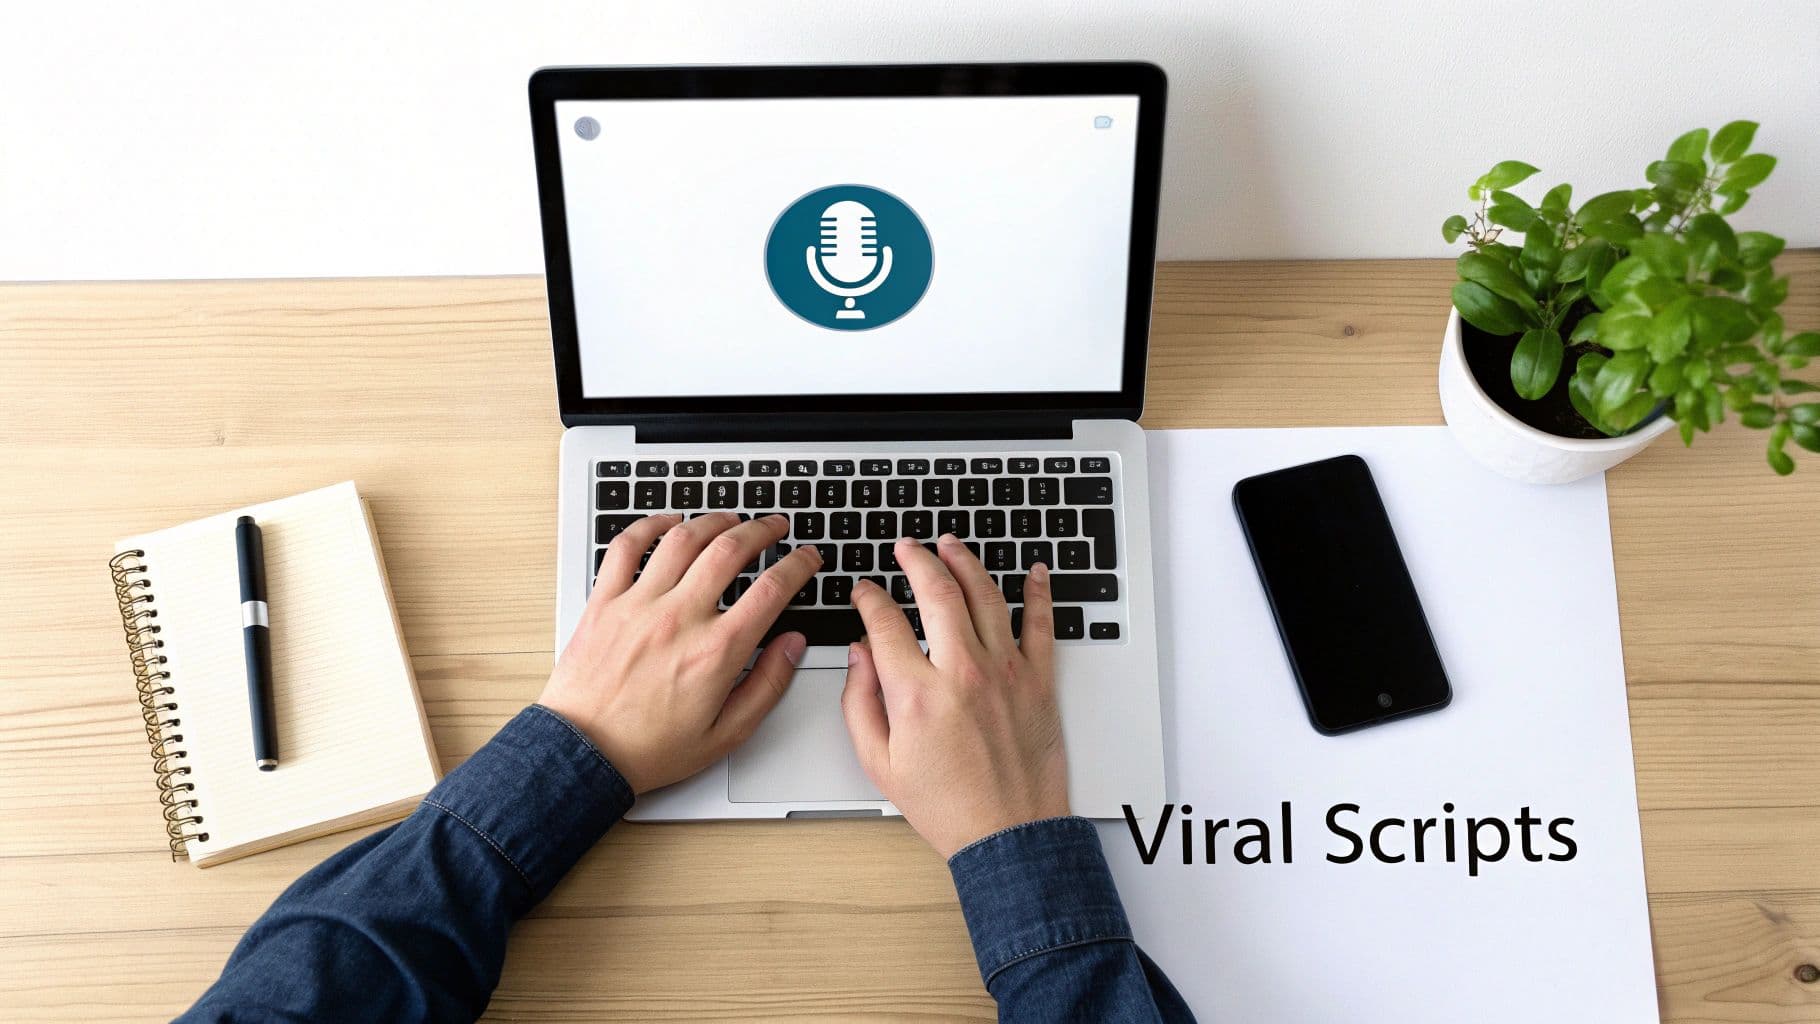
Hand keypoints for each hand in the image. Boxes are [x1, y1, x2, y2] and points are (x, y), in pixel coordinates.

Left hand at [538, 511, 819, 793]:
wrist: (584, 755)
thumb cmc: (649, 749)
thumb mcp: (726, 733)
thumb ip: (767, 685)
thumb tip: (792, 645)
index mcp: (715, 651)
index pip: (771, 590)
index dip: (798, 565)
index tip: (807, 558)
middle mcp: (679, 619)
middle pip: (730, 550)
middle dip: (762, 530)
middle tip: (775, 526)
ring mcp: (638, 605)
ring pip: (683, 539)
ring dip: (714, 520)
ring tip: (731, 518)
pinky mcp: (604, 602)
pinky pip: (626, 547)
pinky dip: (650, 525)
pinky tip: (668, 522)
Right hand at [841, 534, 1068, 858]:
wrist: (1009, 836)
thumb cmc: (947, 807)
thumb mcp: (881, 763)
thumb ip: (862, 703)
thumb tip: (860, 657)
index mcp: (917, 694)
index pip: (885, 623)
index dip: (870, 599)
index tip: (865, 591)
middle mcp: (963, 673)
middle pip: (937, 592)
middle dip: (917, 560)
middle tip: (907, 548)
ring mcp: (1005, 673)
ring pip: (986, 596)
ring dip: (965, 562)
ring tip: (951, 545)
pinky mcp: (1038, 681)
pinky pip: (1041, 625)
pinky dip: (1039, 593)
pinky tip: (1035, 572)